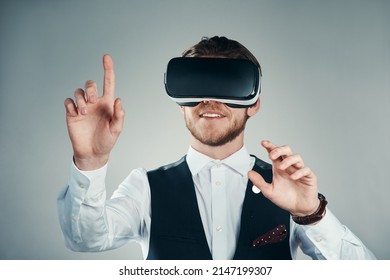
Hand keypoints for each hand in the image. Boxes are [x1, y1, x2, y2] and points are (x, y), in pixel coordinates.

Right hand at [64, 54, 124, 169]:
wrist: (93, 153)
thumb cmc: (106, 141)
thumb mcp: (116, 130)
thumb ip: (119, 115)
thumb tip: (119, 100)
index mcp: (107, 104)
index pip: (108, 83)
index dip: (108, 69)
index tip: (106, 57)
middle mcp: (95, 103)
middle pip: (90, 84)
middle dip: (90, 89)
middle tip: (91, 101)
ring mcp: (83, 107)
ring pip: (78, 91)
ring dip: (80, 99)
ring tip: (83, 112)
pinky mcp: (72, 113)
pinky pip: (68, 101)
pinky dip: (71, 104)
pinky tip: (75, 114)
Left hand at [248, 140, 319, 215]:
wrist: (298, 208)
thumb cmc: (285, 198)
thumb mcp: (269, 191)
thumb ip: (259, 182)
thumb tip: (249, 173)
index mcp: (279, 167)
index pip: (275, 153)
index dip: (270, 146)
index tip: (263, 143)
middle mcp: (289, 166)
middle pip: (286, 150)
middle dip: (279, 149)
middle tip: (272, 155)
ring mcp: (299, 170)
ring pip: (296, 157)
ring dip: (288, 160)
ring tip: (281, 167)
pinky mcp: (309, 177)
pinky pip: (306, 169)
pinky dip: (299, 172)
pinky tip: (293, 177)